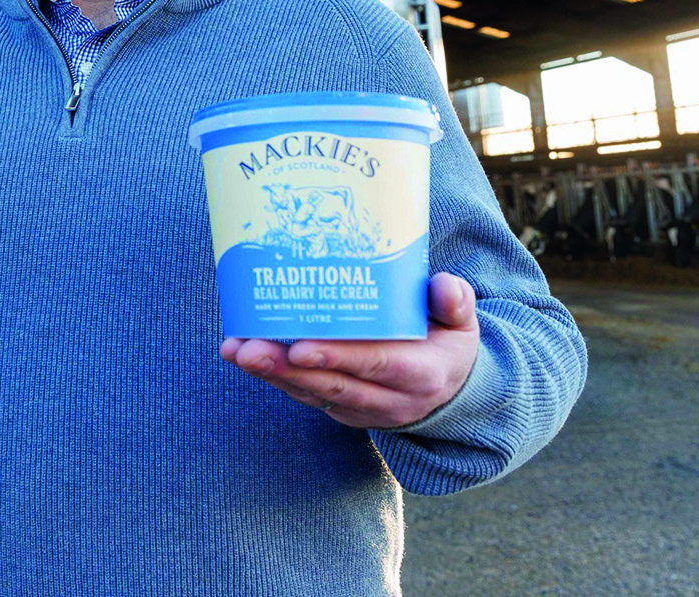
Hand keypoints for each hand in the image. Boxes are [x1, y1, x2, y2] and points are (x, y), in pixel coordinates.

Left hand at [220, 272, 479, 428]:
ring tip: (235, 350)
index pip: (376, 365)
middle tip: (247, 349)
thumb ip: (455, 302)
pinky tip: (244, 355)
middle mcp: (390, 399)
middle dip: (286, 368)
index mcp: (422, 374)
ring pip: (312, 393)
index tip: (299, 346)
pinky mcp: (341, 410)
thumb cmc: (447, 341)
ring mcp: (363, 409)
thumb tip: (444, 287)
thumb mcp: (463, 322)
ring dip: (271, 374)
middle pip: (332, 385)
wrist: (449, 389)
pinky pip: (306, 395)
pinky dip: (275, 377)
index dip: (337, 357)